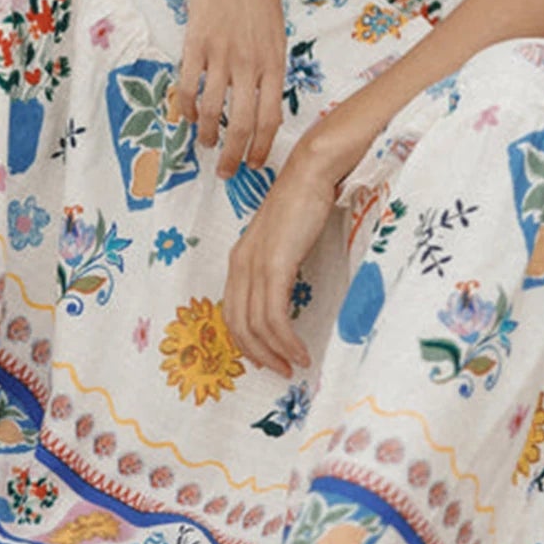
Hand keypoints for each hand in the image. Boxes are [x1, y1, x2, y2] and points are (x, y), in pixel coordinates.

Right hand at [173, 0, 285, 180]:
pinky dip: (184, 107)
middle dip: (234, 155)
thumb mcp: (277, 35)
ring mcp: (221, 53)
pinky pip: (188, 84)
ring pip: (211, 108)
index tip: (255, 165)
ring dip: (207, 133)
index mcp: (274, 63)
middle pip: (242, 123)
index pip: (271, 118)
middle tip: (227, 172)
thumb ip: (271, 70)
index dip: (262, 147)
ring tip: (205, 145)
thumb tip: (266, 104)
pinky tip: (184, 117)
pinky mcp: (196, 42)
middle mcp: (249, 63)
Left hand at [222, 149, 337, 380]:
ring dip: (276, 351)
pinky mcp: (274, 266)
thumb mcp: (284, 240)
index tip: (268, 357)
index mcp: (240, 259)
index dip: (247, 341)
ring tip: (295, 364)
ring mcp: (255, 265)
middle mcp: (240, 264)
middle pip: (238, 325)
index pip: (232, 313)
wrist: (311, 173)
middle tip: (281, 370)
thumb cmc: (304, 203)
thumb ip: (279, 265)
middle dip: (258, 354)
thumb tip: (288, 294)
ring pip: (256, 325)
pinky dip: (285, 338)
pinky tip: (298, 348)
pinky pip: (274, 315)